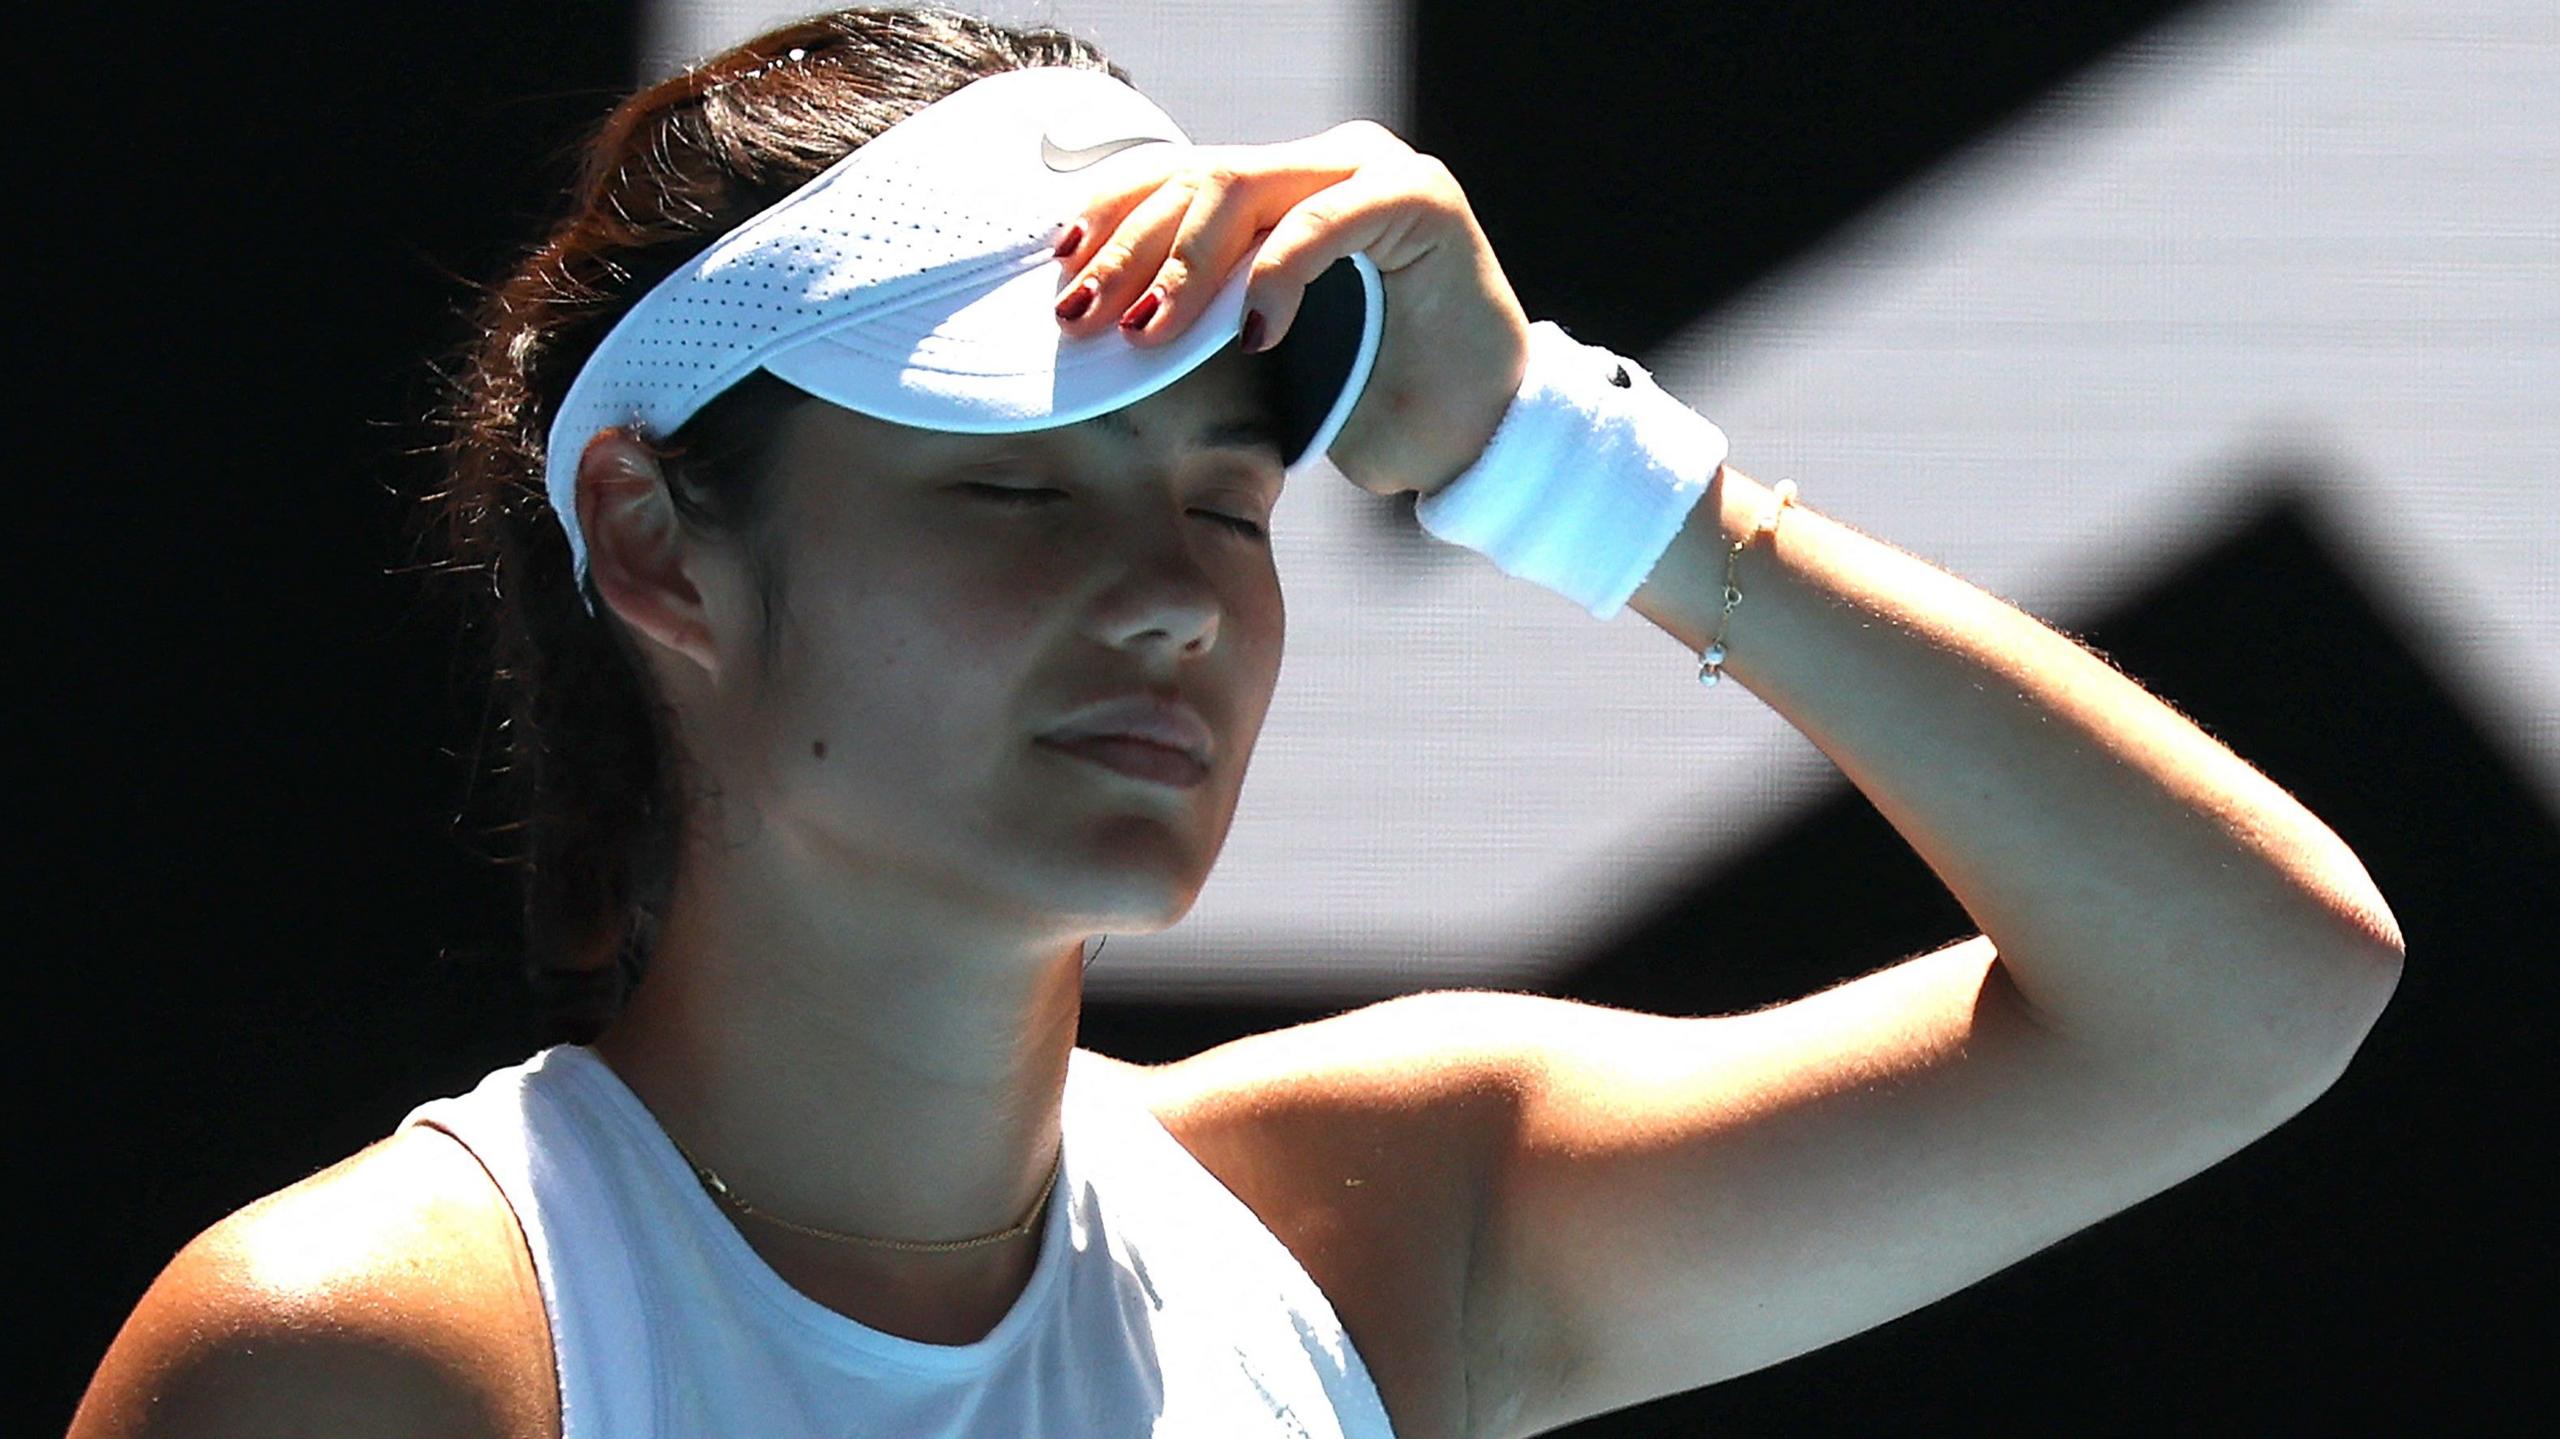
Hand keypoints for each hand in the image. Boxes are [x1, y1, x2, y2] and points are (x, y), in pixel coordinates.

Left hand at [1051, 121, 1530, 498]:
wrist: (1476, 439)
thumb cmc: (1371, 403)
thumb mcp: (1266, 353)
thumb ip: (1207, 312)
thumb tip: (1104, 320)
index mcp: (1288, 188)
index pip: (1180, 177)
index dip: (1113, 215)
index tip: (1058, 267)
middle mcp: (1327, 164)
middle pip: (1199, 179)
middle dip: (1129, 248)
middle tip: (1083, 314)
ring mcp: (1374, 172)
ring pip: (1247, 190)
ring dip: (1183, 264)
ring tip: (1147, 330)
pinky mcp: (1419, 199)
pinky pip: (1321, 221)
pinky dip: (1276, 274)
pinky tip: (1252, 331)